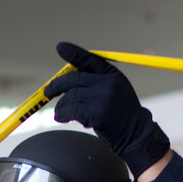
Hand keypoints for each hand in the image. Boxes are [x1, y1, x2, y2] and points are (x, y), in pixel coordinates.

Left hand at [44, 42, 169, 177]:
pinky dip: (63, 114)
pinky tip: (60, 118)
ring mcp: (103, 99)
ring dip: (61, 105)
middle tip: (47, 92)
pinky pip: (72, 111)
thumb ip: (97, 82)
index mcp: (112, 75)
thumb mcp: (115, 91)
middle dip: (57, 85)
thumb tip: (68, 80)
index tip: (59, 47)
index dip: (73, 53)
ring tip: (59, 113)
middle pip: (74, 79)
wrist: (135, 134)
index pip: (90, 59)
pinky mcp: (97, 115)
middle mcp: (108, 84)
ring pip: (71, 97)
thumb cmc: (121, 113)